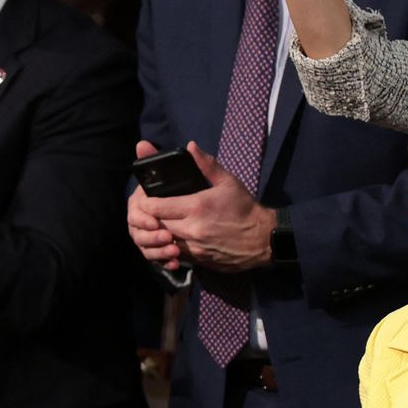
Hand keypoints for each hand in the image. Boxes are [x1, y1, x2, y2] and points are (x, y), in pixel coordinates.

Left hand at [134, 143, 273, 272]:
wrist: (263, 240)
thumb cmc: (245, 208)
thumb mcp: (228, 182)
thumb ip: (206, 165)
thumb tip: (190, 147)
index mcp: (197, 206)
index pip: (155, 207)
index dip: (144, 202)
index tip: (144, 197)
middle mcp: (191, 229)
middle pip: (154, 224)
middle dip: (147, 217)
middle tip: (147, 210)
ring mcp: (193, 247)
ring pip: (160, 241)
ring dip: (156, 233)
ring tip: (157, 223)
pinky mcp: (196, 260)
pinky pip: (172, 253)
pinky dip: (167, 246)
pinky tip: (169, 238)